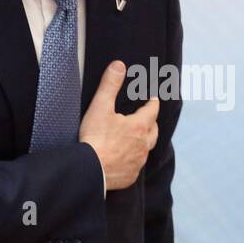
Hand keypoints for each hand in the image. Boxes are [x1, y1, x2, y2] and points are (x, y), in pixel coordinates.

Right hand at [78, 61, 159, 190]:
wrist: (89, 171)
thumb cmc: (95, 139)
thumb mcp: (100, 107)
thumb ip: (110, 85)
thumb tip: (118, 65)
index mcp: (138, 127)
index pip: (151, 111)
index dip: (153, 103)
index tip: (154, 99)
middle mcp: (142, 145)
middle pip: (153, 132)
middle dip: (152, 123)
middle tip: (150, 118)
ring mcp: (137, 163)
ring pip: (145, 150)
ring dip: (143, 143)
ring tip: (138, 139)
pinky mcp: (130, 176)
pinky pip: (135, 167)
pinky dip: (133, 161)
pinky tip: (126, 160)